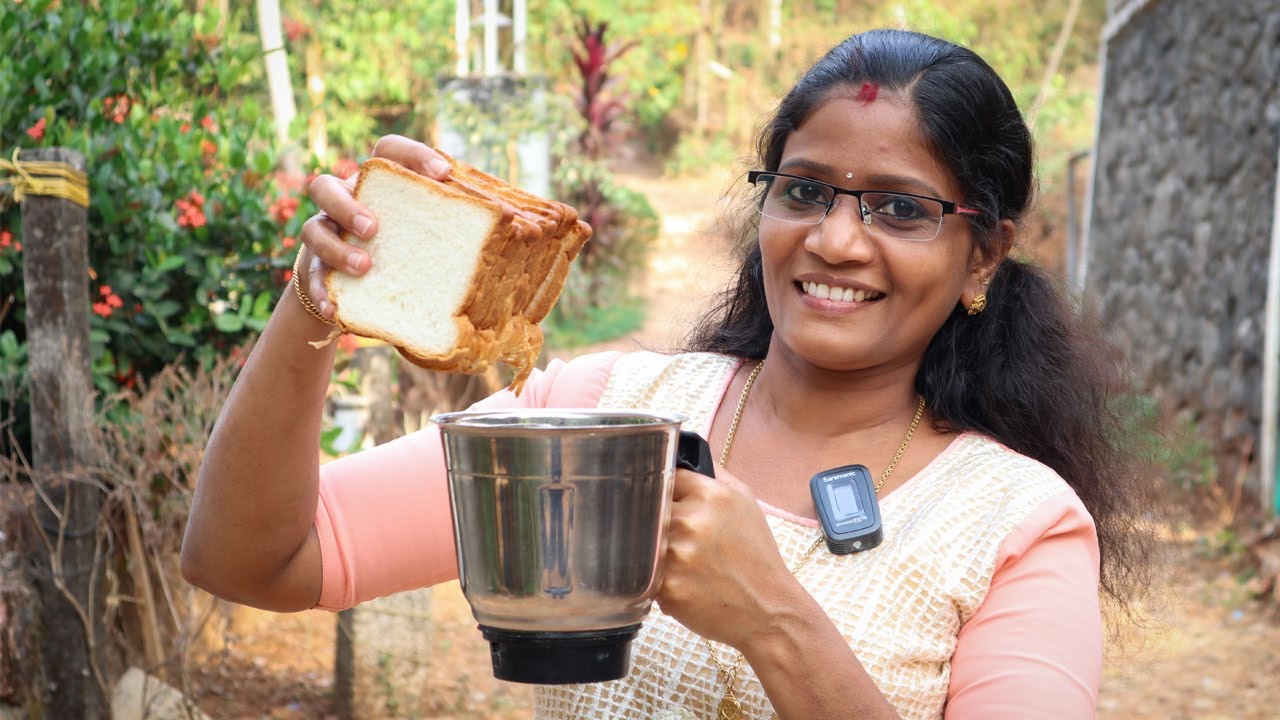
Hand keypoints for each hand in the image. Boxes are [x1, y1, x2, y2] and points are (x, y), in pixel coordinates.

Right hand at [296, 135, 452, 319]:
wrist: (356, 292)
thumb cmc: (405, 255)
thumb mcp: (427, 238)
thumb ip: (453, 229)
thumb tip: (519, 230)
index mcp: (379, 187)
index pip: (387, 151)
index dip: (412, 155)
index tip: (443, 173)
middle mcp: (346, 203)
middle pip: (329, 185)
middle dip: (351, 205)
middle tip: (375, 228)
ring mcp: (325, 233)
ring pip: (315, 229)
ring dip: (337, 248)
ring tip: (364, 267)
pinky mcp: (313, 268)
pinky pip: (310, 278)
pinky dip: (322, 294)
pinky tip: (337, 312)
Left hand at [655, 466, 796, 649]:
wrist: (768, 609)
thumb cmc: (756, 557)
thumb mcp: (746, 503)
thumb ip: (714, 476)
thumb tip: (684, 456)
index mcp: (711, 495)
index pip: (665, 477)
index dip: (664, 490)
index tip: (664, 500)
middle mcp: (691, 521)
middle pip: (647, 508)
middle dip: (654, 521)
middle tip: (669, 534)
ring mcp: (677, 555)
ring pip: (641, 542)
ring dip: (650, 550)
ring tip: (678, 560)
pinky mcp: (667, 587)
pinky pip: (644, 574)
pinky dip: (655, 578)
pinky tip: (679, 581)